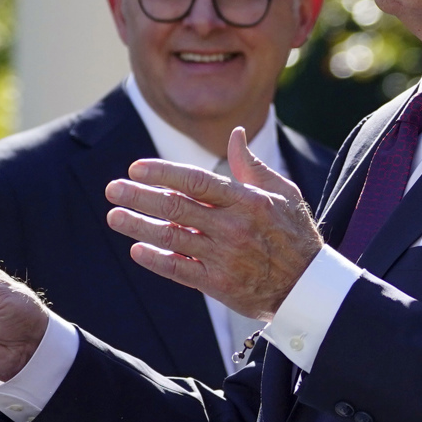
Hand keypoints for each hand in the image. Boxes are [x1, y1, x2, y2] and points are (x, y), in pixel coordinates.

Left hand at [105, 127, 322, 319]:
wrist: (308, 286)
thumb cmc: (295, 233)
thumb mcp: (283, 192)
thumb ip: (252, 165)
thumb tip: (235, 134)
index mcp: (246, 200)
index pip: (196, 181)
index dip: (163, 173)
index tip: (136, 168)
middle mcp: (232, 226)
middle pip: (176, 207)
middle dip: (139, 196)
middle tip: (113, 189)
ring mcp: (224, 256)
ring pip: (171, 237)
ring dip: (138, 226)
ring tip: (114, 216)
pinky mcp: (218, 284)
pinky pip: (179, 269)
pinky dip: (156, 260)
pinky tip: (137, 249)